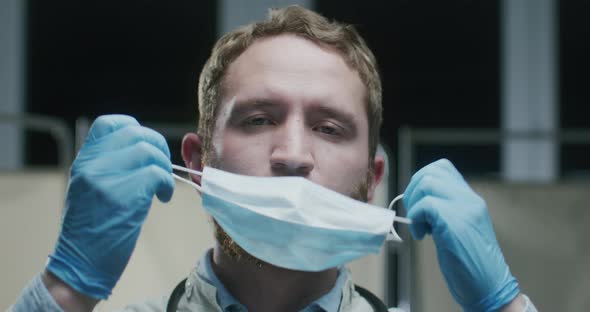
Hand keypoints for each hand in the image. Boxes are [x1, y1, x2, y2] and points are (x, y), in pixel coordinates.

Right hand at [46, 115, 174, 298]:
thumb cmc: (92, 230)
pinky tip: (163, 198)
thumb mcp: (92, 187)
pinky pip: (156, 175)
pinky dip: (167, 185)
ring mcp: (105, 179)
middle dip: (158, 148)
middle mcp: (91, 165)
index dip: (135, 129)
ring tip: (162, 188)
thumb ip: (111, 164)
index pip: (110, 123)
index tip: (147, 149)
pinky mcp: (122, 197)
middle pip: (136, 134)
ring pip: (148, 152)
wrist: (79, 265)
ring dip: (164, 168)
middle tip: (162, 170)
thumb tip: (146, 150)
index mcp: (84, 160)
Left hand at [403, 159, 518, 310]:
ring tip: (420, 226)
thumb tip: (418, 199)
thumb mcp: (457, 228)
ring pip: (427, 183)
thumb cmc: (471, 264)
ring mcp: (465, 208)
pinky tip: (422, 236)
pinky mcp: (456, 222)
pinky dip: (416, 219)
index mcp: (471, 199)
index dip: (421, 181)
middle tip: (415, 215)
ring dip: (415, 204)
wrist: (489, 287)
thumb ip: (444, 210)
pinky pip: (426, 205)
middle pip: (432, 171)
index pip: (442, 168)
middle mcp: (470, 199)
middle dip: (413, 190)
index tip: (418, 203)